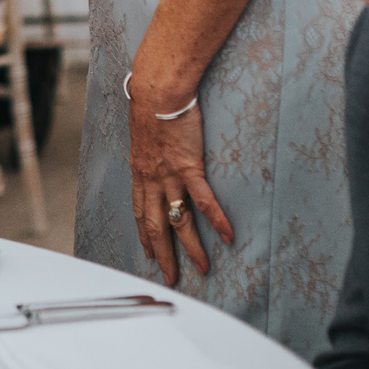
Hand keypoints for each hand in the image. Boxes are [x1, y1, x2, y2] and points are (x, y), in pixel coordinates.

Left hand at [127, 94, 231, 287]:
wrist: (157, 91)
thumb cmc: (151, 106)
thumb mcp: (143, 134)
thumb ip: (149, 151)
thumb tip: (152, 155)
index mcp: (140, 171)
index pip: (141, 212)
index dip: (145, 235)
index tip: (150, 255)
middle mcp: (151, 179)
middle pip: (156, 226)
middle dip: (163, 255)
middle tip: (171, 277)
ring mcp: (169, 176)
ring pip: (180, 221)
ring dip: (191, 248)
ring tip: (203, 268)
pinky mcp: (188, 167)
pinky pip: (203, 201)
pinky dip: (216, 221)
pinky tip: (228, 237)